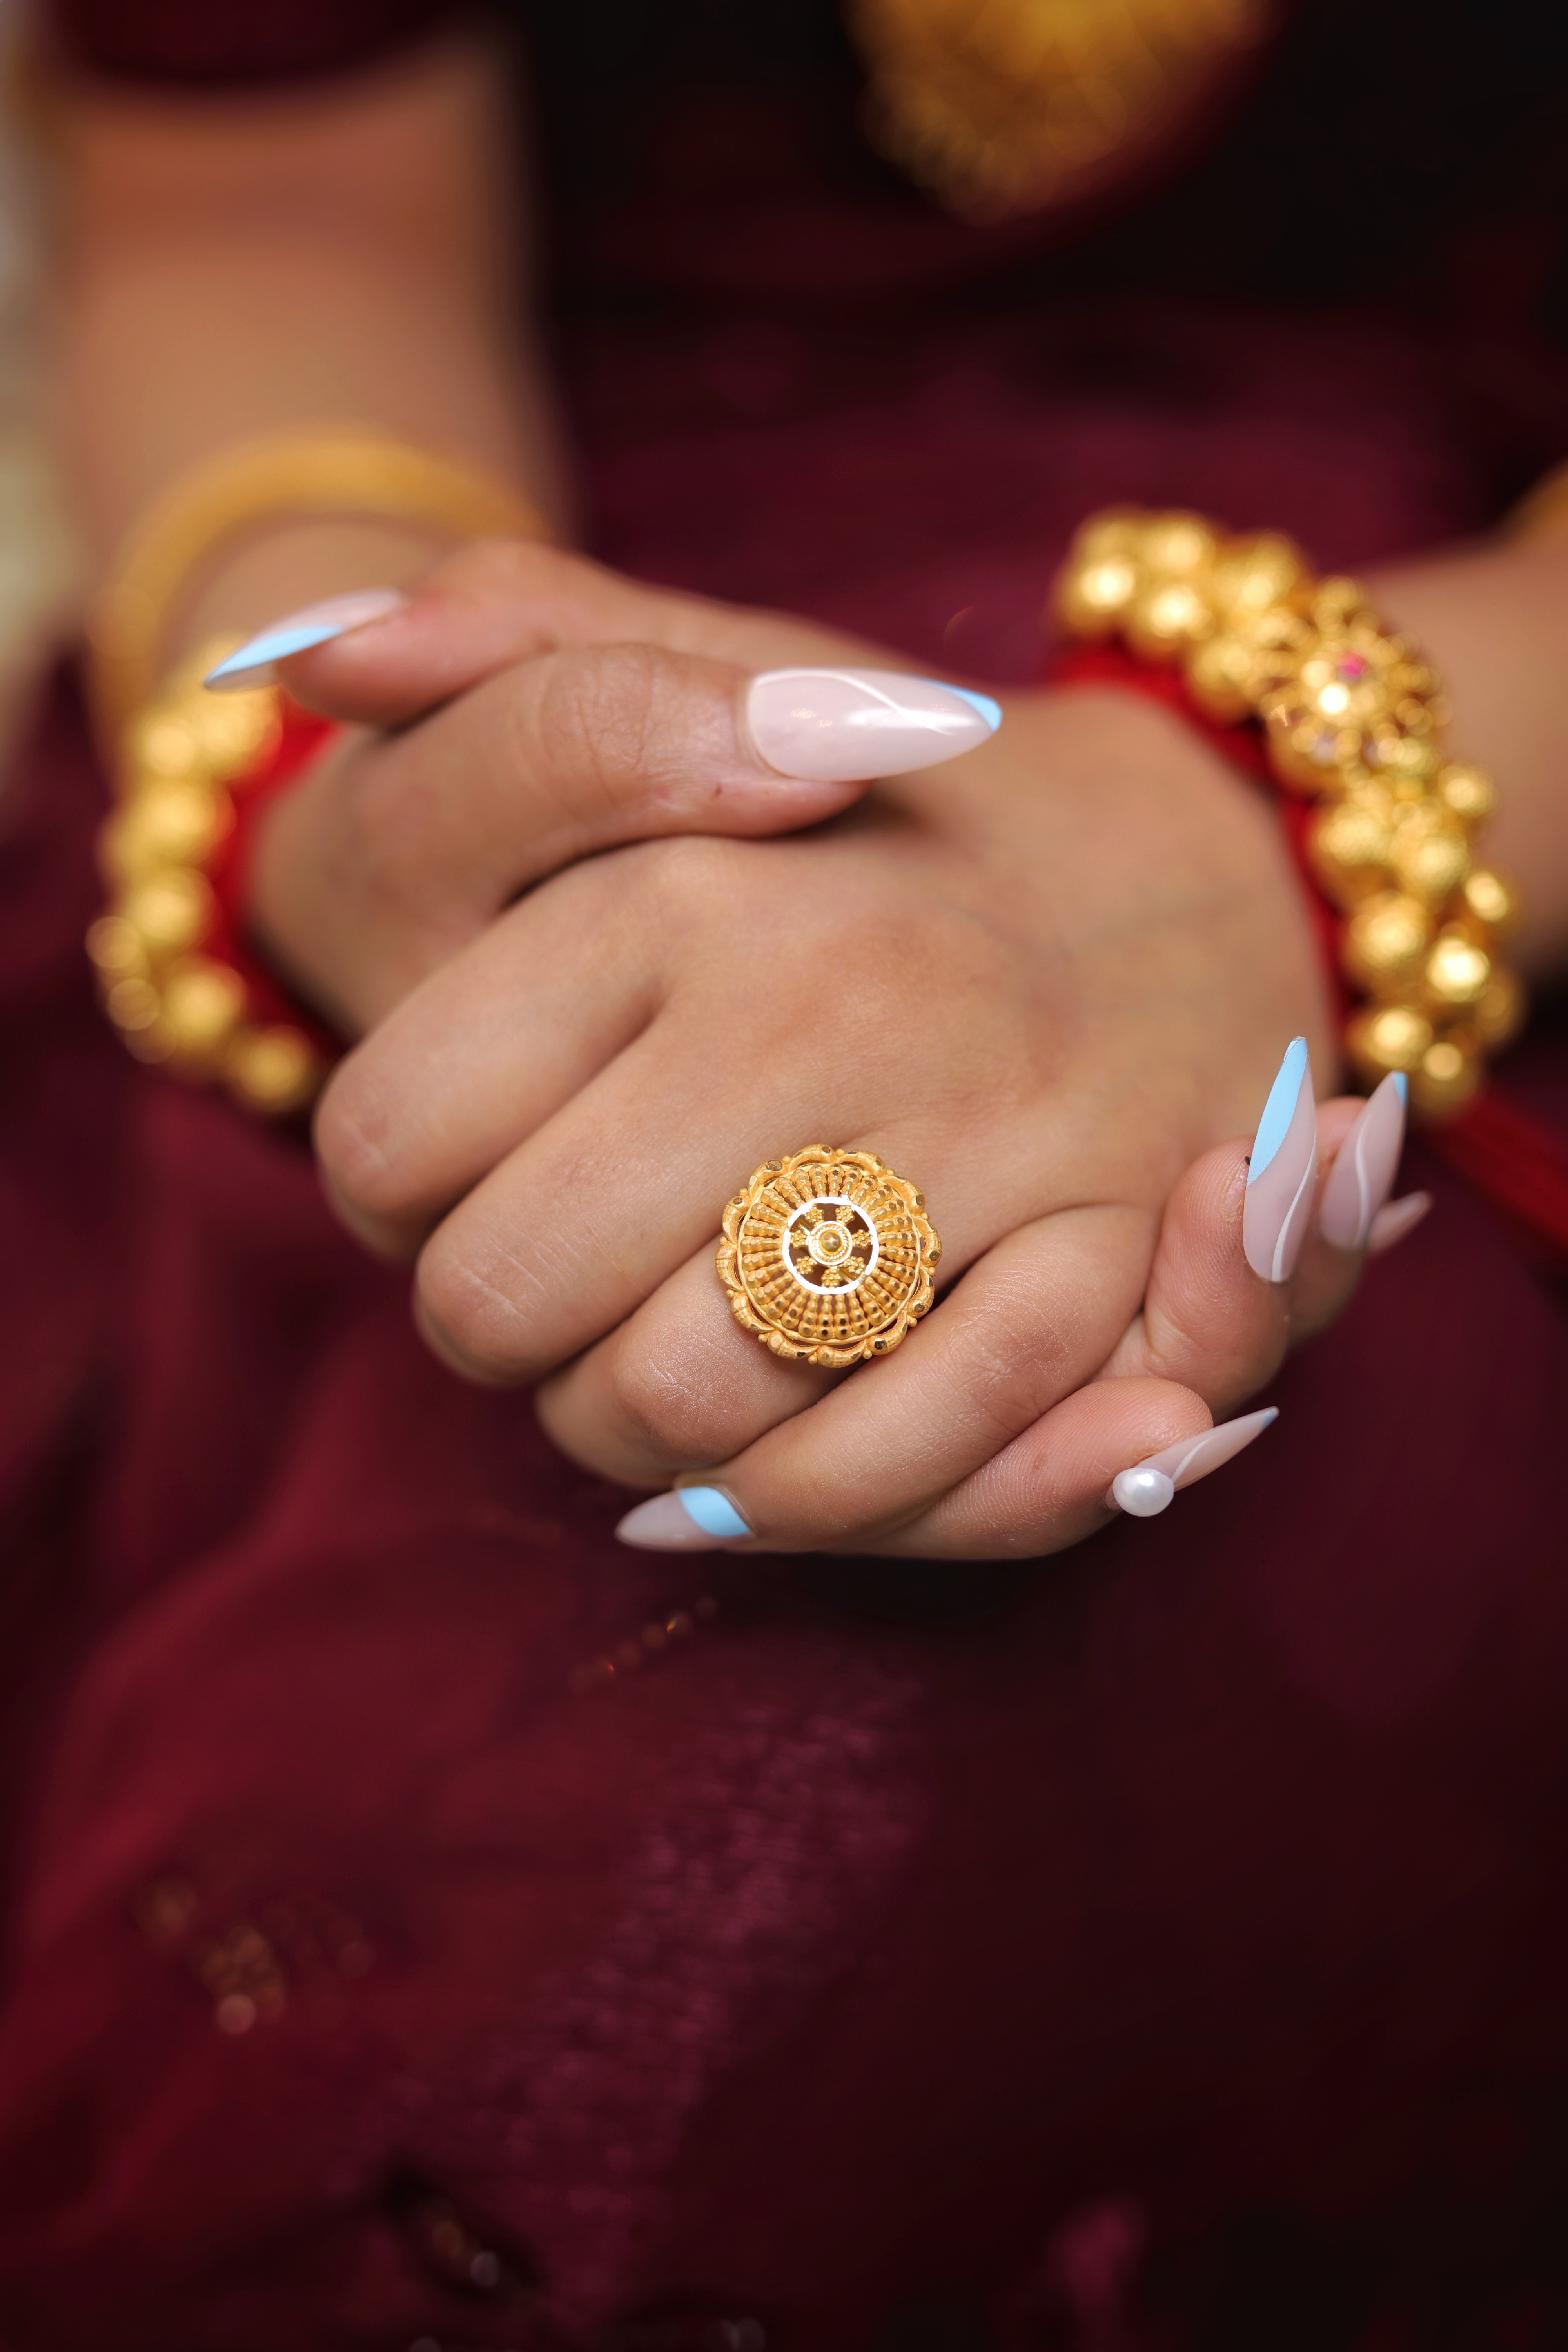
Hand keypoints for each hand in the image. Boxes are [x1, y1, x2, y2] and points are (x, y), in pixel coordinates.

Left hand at [250, 544, 1377, 1556]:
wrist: (1194, 863)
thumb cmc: (896, 801)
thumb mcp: (699, 662)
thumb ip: (501, 644)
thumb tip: (310, 652)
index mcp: (684, 886)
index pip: (388, 1137)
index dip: (381, 1194)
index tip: (448, 1168)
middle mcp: (826, 1006)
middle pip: (509, 1299)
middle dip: (496, 1328)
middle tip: (550, 1283)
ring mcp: (976, 1139)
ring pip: (684, 1403)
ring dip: (628, 1427)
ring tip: (651, 1355)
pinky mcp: (1105, 1252)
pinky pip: (890, 1454)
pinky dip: (803, 1491)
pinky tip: (764, 1455)